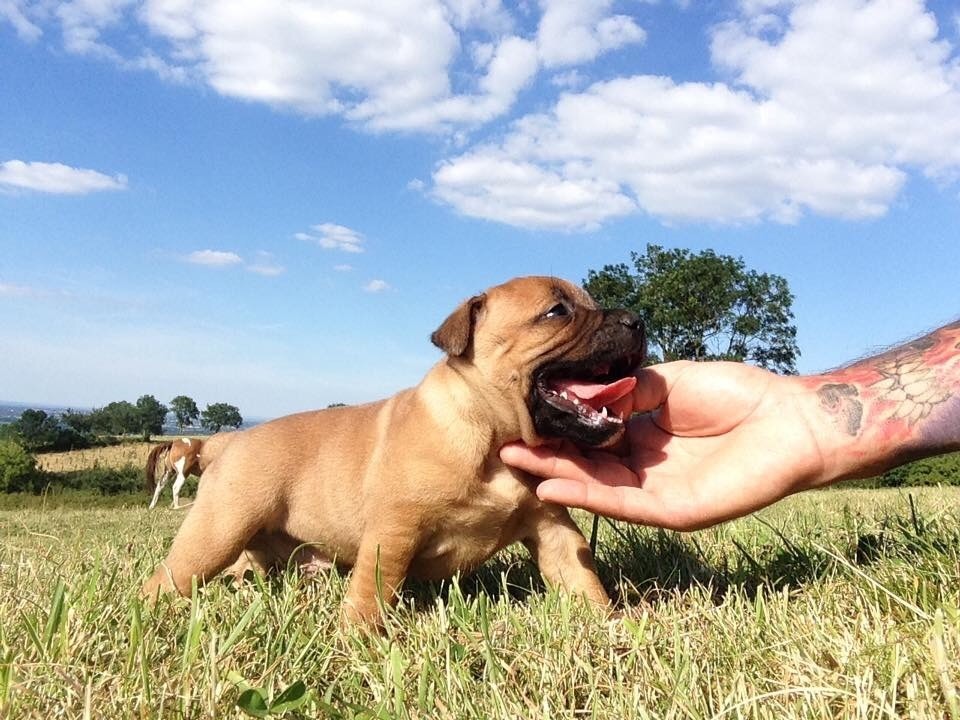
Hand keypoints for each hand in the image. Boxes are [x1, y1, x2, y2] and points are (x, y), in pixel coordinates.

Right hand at [502, 361, 830, 529]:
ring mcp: (657, 490)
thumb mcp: (668, 381)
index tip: (524, 417)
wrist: (789, 420)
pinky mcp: (673, 511)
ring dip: (557, 475)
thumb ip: (625, 390)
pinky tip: (553, 485)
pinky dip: (587, 496)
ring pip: (597, 486)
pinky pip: (623, 505)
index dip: (559, 429)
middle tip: (506, 446)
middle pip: (586, 463)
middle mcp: (645, 464)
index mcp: (644, 432)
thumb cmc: (736, 394)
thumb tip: (581, 392)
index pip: (591, 435)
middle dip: (547, 454)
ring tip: (518, 461)